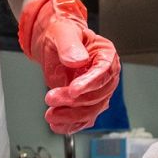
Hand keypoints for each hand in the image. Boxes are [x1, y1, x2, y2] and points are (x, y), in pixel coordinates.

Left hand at [17, 0, 120, 134]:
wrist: (52, 42)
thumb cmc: (60, 32)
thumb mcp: (62, 32)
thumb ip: (69, 45)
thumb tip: (77, 60)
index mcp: (105, 54)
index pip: (104, 71)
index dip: (89, 83)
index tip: (73, 90)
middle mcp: (105, 74)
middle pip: (99, 94)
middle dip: (75, 101)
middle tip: (51, 98)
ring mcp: (97, 90)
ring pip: (92, 110)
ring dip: (72, 116)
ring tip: (51, 115)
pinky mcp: (86, 102)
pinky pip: (84, 118)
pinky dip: (72, 125)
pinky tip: (58, 125)